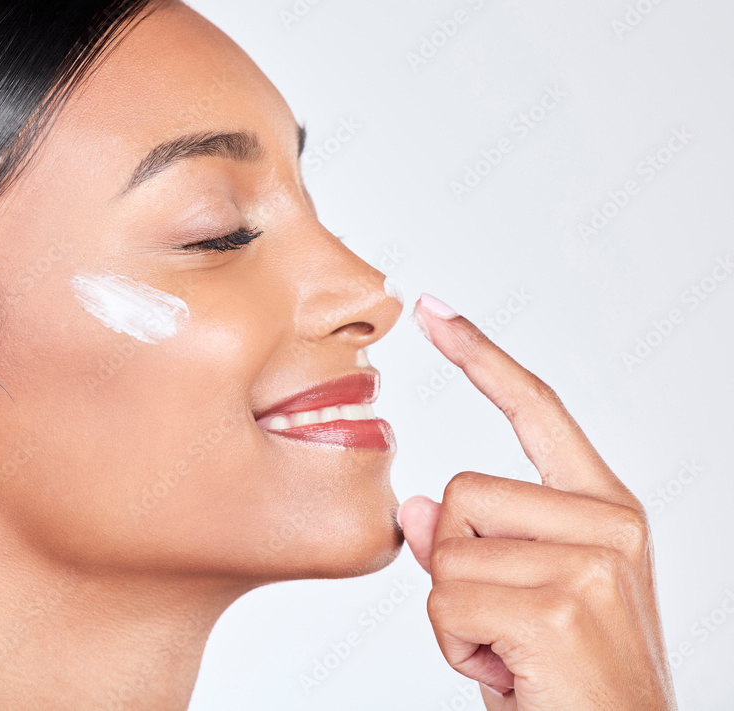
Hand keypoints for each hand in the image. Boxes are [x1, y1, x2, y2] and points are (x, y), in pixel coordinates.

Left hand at [397, 294, 677, 709]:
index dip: (480, 357)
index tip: (434, 311)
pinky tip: (509, 671)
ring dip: (456, 613)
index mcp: (604, 511)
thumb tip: (420, 505)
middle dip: (457, 567)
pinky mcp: (558, 603)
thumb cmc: (569, 682)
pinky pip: (445, 598)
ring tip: (511, 651)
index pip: (536, 410)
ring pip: (446, 548)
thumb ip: (471, 544)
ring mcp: (590, 560)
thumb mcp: (516, 601)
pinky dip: (455, 645)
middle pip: (461, 492)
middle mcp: (608, 524)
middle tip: (506, 626)